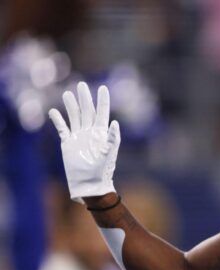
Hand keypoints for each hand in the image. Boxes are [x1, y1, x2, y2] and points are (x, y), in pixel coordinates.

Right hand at [49, 82, 120, 202]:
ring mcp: (79, 137)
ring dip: (71, 106)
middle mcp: (90, 132)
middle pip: (87, 111)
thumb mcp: (109, 153)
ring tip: (68, 94)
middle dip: (85, 98)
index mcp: (101, 133)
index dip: (103, 101)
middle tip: (81, 85)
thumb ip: (113, 138)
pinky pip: (62, 129)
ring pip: (74, 117)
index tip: (103, 88)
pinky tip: (53, 111)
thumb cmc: (102, 170)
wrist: (89, 183)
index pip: (102, 112)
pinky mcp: (68, 143)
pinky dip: (58, 120)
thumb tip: (115, 122)